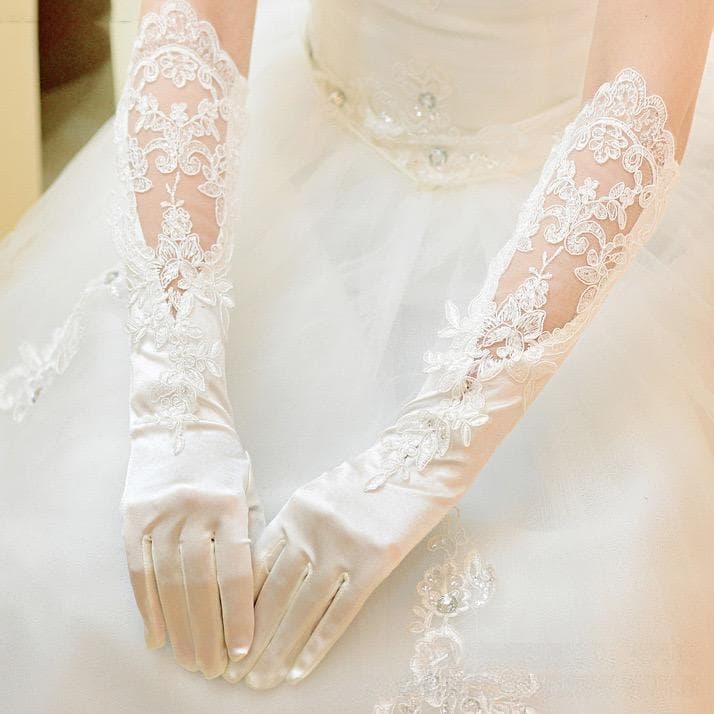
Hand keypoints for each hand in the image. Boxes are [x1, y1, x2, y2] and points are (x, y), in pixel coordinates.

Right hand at [122, 430, 262, 678]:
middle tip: (213, 669)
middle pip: (200, 584)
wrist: (179, 421)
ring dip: (179, 627)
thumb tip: (249, 594)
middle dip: (208, 632)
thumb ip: (248, 537)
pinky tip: (158, 635)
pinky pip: (139, 570)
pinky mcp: (133, 517)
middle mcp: (193, 510)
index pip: (235, 570)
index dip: (238, 613)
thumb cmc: (221, 461)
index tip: (242, 648)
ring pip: (168, 583)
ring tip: (189, 660)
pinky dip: (148, 607)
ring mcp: (160, 513)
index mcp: (229, 504)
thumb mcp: (246, 491)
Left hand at [224, 446, 453, 687]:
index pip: (255, 565)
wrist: (418, 462)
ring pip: (301, 609)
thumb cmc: (369, 479)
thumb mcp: (321, 493)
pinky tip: (298, 670)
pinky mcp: (375, 562)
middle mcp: (312, 530)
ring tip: (259, 680)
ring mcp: (343, 547)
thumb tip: (269, 572)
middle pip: (273, 593)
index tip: (224, 633)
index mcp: (295, 510)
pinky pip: (340, 613)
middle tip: (232, 671)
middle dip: (250, 637)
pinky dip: (316, 646)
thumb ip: (295, 528)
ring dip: (277, 650)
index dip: (237, 604)